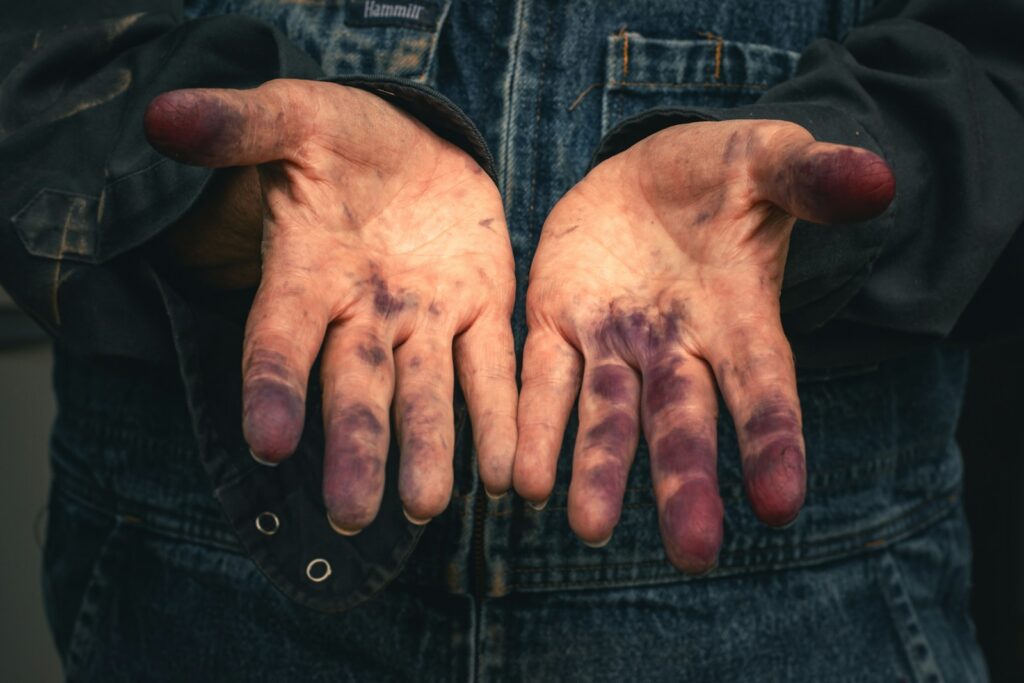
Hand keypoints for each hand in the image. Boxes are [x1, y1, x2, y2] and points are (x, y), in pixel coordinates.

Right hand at [145, 79, 517, 531]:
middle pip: (354, 387)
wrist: (410, 150)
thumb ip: (238, 127)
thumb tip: (160, 118)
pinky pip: (490, 369)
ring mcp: (423, 320)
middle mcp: (362, 314)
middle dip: (356, 447)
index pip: (280, 339)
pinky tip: (509, 468)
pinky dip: (500, 416)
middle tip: (353, 514)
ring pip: (425, 392)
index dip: (274, 387)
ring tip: (434, 504)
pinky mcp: (480, 310)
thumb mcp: (292, 118)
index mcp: (308, 273)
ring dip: (429, 447)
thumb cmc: (337, 139)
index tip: (268, 443)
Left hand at [513, 120, 893, 571]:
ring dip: (597, 470)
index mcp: (739, 316)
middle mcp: (677, 348)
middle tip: (692, 553)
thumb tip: (880, 181)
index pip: (763, 387)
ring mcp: (615, 343)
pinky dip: (532, 424)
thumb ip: (811, 177)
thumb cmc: (723, 176)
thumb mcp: (769, 160)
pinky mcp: (557, 324)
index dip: (771, 440)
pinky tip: (518, 477)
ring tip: (584, 527)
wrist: (645, 175)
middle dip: (685, 483)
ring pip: (606, 415)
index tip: (780, 503)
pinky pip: (542, 379)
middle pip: (683, 421)